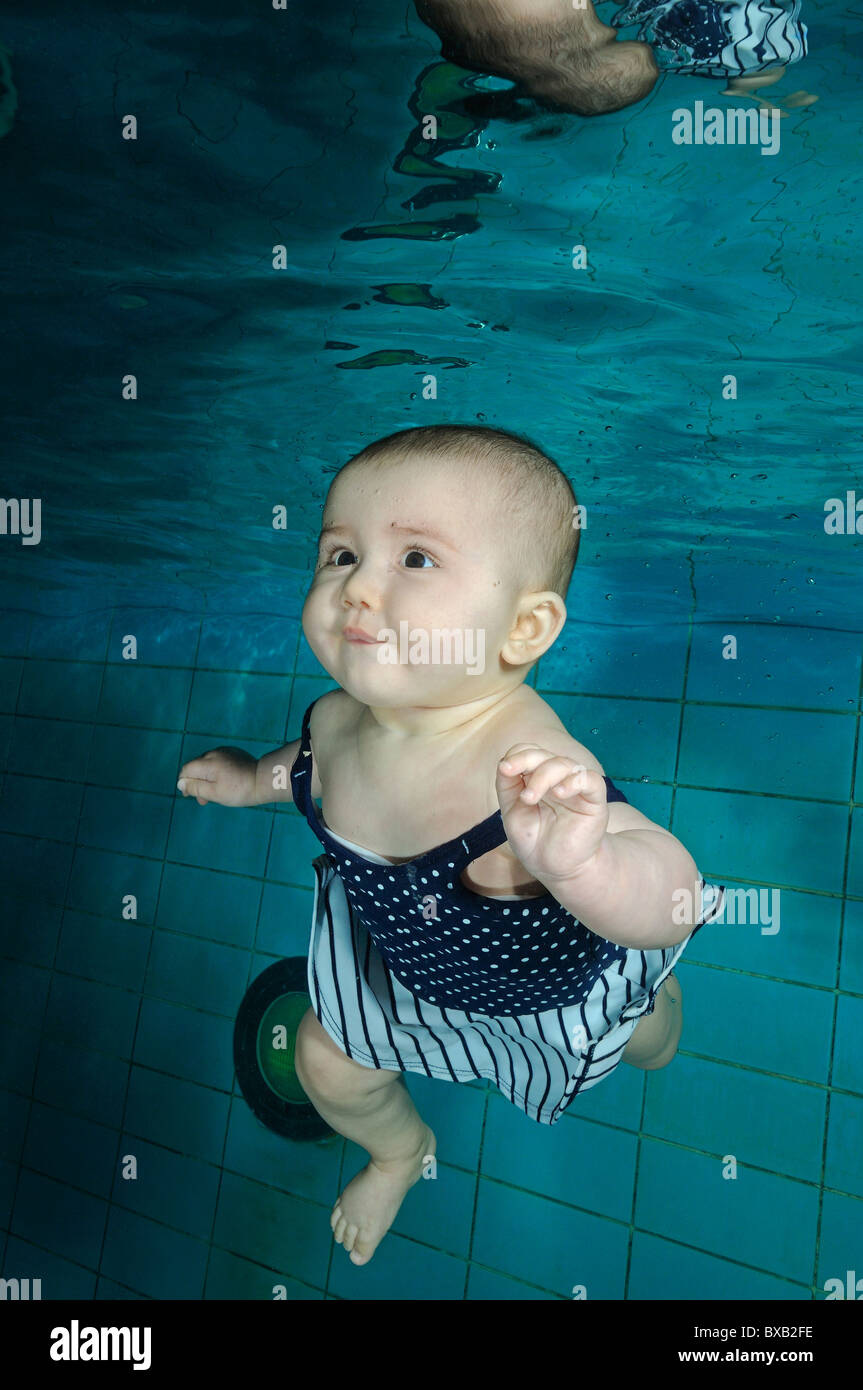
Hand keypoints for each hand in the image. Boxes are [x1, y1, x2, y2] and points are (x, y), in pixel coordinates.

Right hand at [177, 746, 258, 806]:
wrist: (264, 780)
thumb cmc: (239, 790)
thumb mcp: (214, 793)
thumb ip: (195, 788)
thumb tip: (180, 783)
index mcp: (207, 762)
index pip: (186, 770)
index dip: (185, 783)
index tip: (190, 796)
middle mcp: (214, 753)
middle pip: (197, 767)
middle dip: (197, 784)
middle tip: (204, 801)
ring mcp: (225, 751)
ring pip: (208, 765)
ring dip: (207, 779)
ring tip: (216, 794)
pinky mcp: (234, 753)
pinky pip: (219, 763)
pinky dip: (217, 773)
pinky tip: (226, 784)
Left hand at [496, 743, 608, 883]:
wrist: (556, 869)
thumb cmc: (535, 840)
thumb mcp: (513, 812)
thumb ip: (508, 786)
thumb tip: (504, 764)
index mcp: (537, 777)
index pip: (529, 752)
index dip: (517, 756)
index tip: (505, 770)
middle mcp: (558, 777)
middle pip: (544, 755)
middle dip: (527, 763)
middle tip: (516, 786)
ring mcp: (576, 787)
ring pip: (564, 764)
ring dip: (543, 776)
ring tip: (530, 798)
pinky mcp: (594, 800)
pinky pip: (589, 780)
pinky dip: (574, 781)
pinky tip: (560, 792)